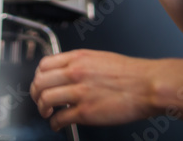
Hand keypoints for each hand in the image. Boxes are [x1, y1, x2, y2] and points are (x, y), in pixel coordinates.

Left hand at [29, 49, 158, 131]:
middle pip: (39, 82)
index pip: (44, 65)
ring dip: (42, 109)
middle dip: (35, 93)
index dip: (38, 76)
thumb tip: (68, 71)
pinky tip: (58, 124)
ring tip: (47, 112)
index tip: (40, 82)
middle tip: (38, 99)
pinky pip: (60, 118)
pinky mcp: (85, 112)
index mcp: (78, 58)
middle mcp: (75, 73)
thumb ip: (81, 63)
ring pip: (45, 99)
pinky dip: (54, 123)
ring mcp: (79, 92)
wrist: (147, 85)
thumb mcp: (100, 58)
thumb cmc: (131, 73)